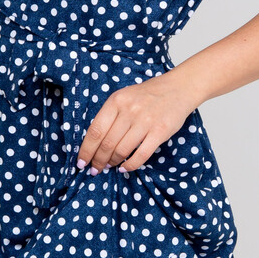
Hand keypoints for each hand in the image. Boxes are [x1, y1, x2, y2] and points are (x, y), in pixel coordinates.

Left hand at [75, 70, 193, 174]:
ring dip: (113, 163)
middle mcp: (129, 110)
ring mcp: (145, 121)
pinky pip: (141, 154)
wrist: (177, 88)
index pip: (95, 130)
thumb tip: (94, 143)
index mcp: (116, 101)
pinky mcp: (160, 131)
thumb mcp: (124, 97)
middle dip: (98, 160)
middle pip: (107, 143)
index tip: (81, 161)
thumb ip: (110, 116)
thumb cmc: (147, 95)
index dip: (86, 150)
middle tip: (95, 169)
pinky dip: (130, 165)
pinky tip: (124, 168)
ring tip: (109, 166)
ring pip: (122, 150)